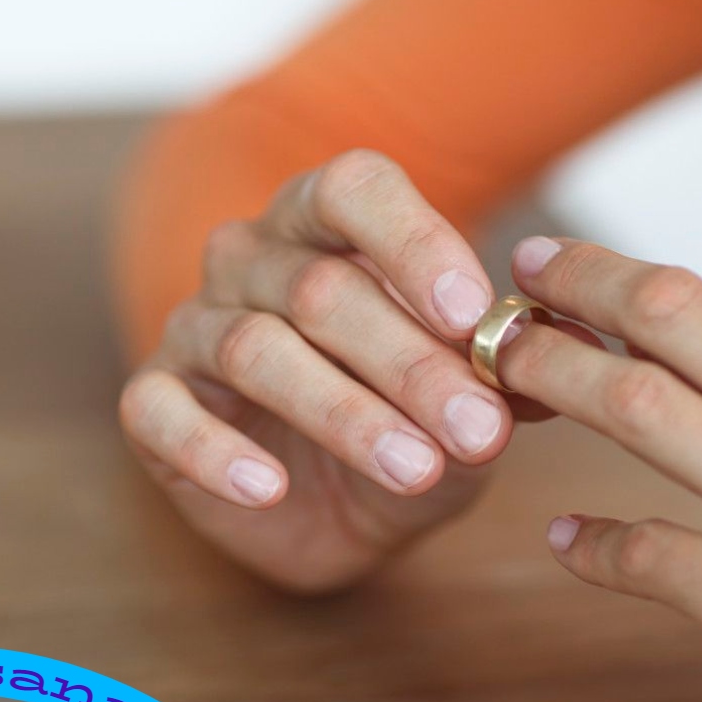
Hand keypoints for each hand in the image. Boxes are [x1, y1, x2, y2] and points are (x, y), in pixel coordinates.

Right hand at [119, 150, 581, 591]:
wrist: (334, 512)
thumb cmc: (404, 427)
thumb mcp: (468, 405)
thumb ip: (500, 378)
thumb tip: (549, 357)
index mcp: (327, 225)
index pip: (355, 190)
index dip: (414, 243)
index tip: (470, 314)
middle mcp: (251, 258)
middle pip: (320, 288)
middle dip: (409, 364)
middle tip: (478, 432)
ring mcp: (195, 324)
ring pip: (254, 348)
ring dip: (342, 413)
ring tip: (414, 471)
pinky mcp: (153, 400)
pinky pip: (164, 412)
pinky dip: (216, 451)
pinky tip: (268, 488)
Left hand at [501, 238, 701, 701]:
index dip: (668, 299)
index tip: (615, 302)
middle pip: (667, 318)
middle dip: (577, 286)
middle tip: (521, 282)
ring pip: (633, 407)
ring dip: (550, 376)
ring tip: (500, 370)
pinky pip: (638, 554)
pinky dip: (588, 543)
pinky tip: (565, 540)